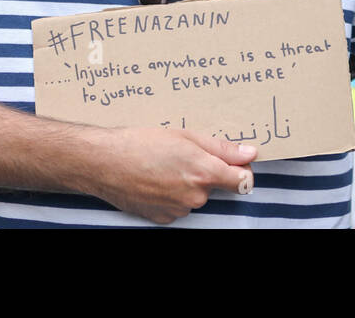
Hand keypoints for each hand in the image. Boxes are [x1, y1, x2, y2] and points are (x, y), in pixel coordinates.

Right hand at [88, 127, 256, 223]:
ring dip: (187, 184)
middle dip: (206, 172)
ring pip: (195, 196)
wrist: (103, 162)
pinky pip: (178, 206)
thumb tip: (250, 153)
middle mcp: (195, 196)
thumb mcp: (186, 136)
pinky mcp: (163, 218)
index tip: (236, 162)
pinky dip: (172, 195)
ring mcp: (178, 210)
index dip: (242, 170)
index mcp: (204, 172)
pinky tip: (155, 180)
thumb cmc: (142, 143)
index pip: (242, 181)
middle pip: (215, 186)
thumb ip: (222, 148)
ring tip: (163, 166)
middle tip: (183, 155)